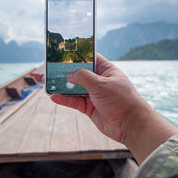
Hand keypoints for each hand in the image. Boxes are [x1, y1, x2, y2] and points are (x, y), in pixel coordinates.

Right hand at [51, 53, 177, 163]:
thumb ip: (83, 77)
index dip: (77, 55)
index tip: (63, 53)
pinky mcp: (90, 107)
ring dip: (62, 86)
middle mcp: (99, 81)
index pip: (89, 58)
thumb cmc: (121, 100)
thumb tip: (69, 74)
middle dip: (65, 72)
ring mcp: (94, 94)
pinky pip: (74, 101)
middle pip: (79, 73)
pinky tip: (54, 97)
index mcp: (106, 70)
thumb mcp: (100, 84)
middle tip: (49, 69)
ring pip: (74, 88)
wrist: (130, 125)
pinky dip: (64, 99)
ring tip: (47, 82)